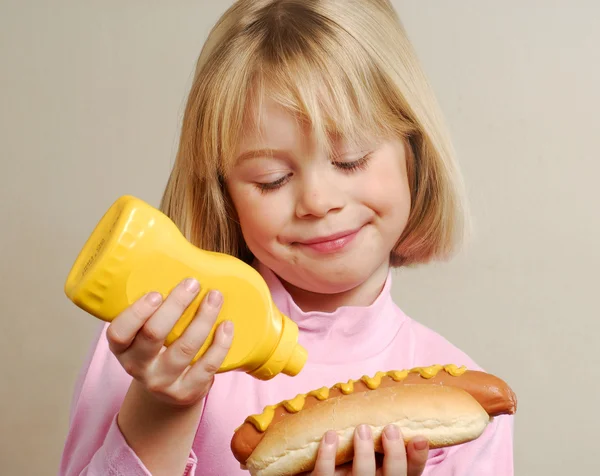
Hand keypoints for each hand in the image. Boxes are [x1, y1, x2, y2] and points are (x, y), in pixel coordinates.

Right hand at [106, 277, 232, 406]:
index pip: (118, 333)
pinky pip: (207, 366)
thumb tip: (178, 257)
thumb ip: (154, 307)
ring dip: (203, 319)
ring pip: (184, 348)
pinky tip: (227, 325)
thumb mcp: (144, 333)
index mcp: (122, 349)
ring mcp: (162, 382)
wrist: (168, 393)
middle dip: (176, 305)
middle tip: (193, 283)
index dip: (137, 312)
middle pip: (153, 335)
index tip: (157, 292)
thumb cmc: (159, 349)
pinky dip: (220, 344)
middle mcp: (138, 367)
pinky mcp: (187, 392)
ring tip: (215, 297)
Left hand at [304, 425, 428, 475]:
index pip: (410, 473)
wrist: (327, 473)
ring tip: (362, 427)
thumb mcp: (373, 454)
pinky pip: (325, 474)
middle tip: (390, 428)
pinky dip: (327, 455)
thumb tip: (394, 406)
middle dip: (394, 454)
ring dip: (363, 452)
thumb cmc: (350, 460)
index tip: (419, 438)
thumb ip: (382, 440)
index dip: (417, 458)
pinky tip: (330, 435)